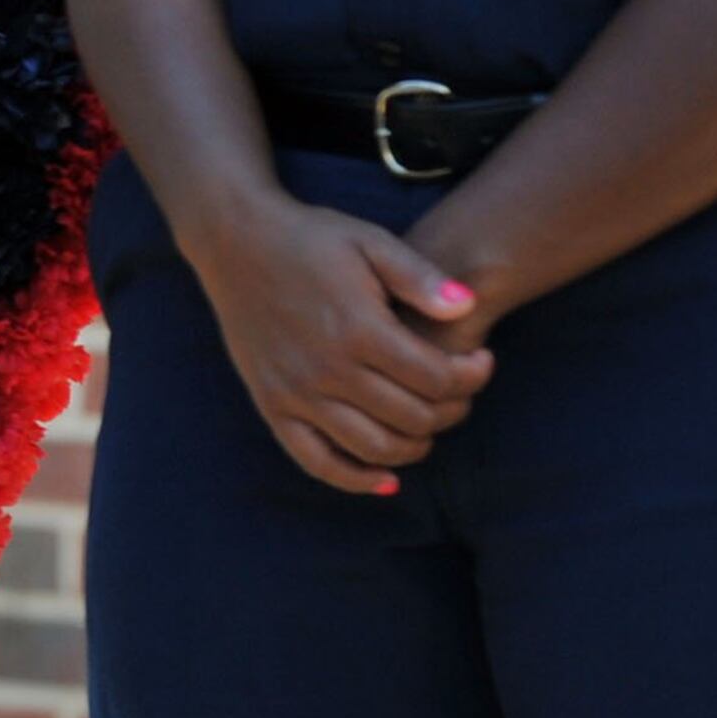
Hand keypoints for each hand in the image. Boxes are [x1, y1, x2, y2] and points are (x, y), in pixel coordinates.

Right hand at [182, 192, 493, 495]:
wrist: (234, 240)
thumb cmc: (310, 238)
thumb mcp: (369, 242)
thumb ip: (419, 276)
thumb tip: (468, 306)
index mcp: (358, 329)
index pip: (438, 379)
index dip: (472, 376)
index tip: (482, 361)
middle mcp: (327, 370)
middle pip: (413, 417)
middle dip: (451, 409)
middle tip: (458, 390)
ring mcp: (296, 393)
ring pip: (374, 447)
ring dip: (414, 446)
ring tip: (427, 423)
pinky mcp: (271, 404)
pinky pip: (316, 461)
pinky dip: (355, 479)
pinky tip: (385, 478)